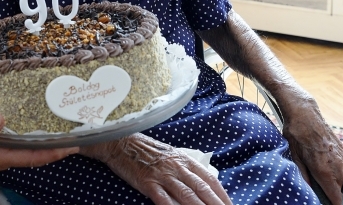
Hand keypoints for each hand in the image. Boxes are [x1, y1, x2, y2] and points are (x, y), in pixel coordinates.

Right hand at [0, 113, 77, 172]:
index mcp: (0, 158)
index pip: (35, 157)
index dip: (55, 151)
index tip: (74, 144)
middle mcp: (4, 155)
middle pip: (37, 152)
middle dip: (56, 144)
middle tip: (74, 130)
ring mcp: (0, 150)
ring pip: (28, 145)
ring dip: (44, 137)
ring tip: (59, 123)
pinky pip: (18, 138)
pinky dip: (29, 130)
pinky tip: (32, 119)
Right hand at [82, 134, 232, 204]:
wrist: (119, 142)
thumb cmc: (145, 149)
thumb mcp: (170, 154)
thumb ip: (186, 167)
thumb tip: (205, 181)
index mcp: (184, 159)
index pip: (210, 180)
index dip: (223, 196)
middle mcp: (176, 167)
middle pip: (203, 190)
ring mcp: (162, 175)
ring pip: (188, 196)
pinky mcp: (148, 183)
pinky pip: (164, 200)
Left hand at [281, 99, 342, 204]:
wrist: (304, 111)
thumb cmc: (295, 132)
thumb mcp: (293, 154)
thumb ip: (302, 174)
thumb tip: (307, 189)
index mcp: (323, 167)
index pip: (337, 194)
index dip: (336, 203)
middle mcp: (335, 163)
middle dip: (342, 198)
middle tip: (330, 200)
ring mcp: (340, 156)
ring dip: (342, 187)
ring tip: (329, 189)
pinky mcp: (341, 150)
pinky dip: (341, 174)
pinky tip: (329, 174)